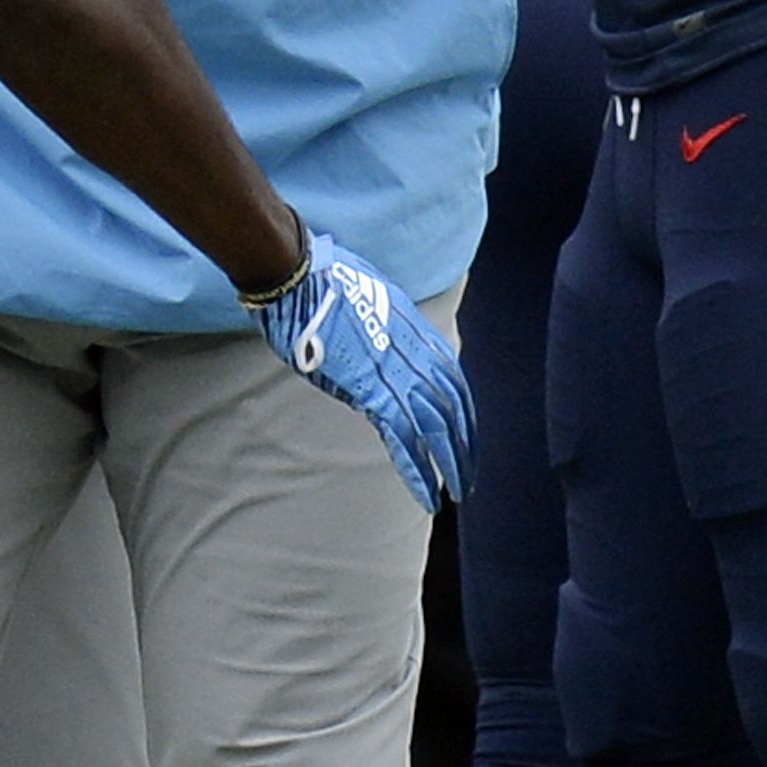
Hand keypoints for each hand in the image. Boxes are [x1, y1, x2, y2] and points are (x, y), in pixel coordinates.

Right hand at [250, 227, 474, 511]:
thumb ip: (381, 321)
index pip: (452, 377)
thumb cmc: (319, 279)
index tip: (465, 433)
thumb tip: (377, 340)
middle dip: (464, 444)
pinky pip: (404, 438)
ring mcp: (394, 371)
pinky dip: (417, 469)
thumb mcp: (367, 294)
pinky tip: (426, 492)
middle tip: (468, 475)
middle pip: (453, 406)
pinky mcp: (370, 389)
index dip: (462, 410)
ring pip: (437, 426)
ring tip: (454, 492)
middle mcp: (413, 350)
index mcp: (413, 327)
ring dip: (449, 463)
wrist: (299, 274)